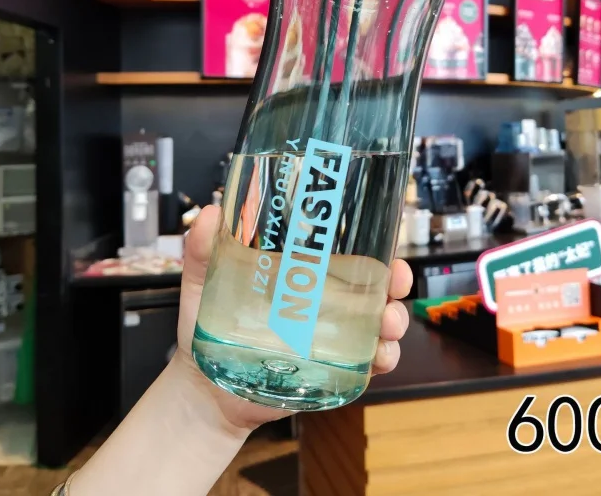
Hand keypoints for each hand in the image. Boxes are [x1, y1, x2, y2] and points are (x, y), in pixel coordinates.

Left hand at [175, 205, 412, 430]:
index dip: (375, 247)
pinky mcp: (334, 371)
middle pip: (376, 286)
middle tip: (396, 282)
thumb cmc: (208, 329)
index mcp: (305, 276)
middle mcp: (327, 303)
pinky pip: (368, 364)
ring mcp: (334, 338)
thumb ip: (204, 250)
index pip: (349, 254)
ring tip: (387, 324)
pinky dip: (383, 359)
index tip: (386, 245)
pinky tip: (378, 357)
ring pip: (380, 324)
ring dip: (394, 320)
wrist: (205, 390)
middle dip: (396, 281)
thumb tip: (211, 211)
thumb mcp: (205, 283)